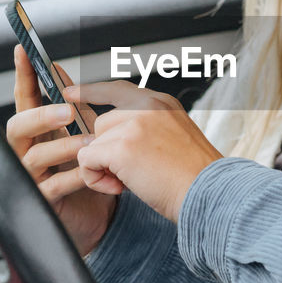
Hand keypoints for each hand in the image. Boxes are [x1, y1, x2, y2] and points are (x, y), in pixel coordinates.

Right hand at [4, 45, 114, 255]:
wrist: (99, 216)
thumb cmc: (88, 172)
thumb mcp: (82, 133)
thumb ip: (74, 107)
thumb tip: (65, 73)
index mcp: (38, 131)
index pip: (25, 97)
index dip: (23, 75)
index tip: (24, 51)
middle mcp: (28, 151)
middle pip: (17, 127)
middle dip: (40, 115)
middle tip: (66, 110)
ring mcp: (32, 176)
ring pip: (33, 156)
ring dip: (62, 146)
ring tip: (88, 143)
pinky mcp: (43, 201)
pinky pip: (51, 187)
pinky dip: (72, 177)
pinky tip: (89, 173)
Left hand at [63, 80, 223, 222]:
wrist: (210, 193)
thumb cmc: (195, 177)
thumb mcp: (174, 139)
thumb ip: (146, 130)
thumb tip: (111, 139)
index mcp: (162, 103)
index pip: (118, 89)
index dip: (92, 91)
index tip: (71, 92)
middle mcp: (148, 107)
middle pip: (102, 122)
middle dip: (107, 150)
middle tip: (130, 173)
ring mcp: (135, 124)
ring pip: (93, 142)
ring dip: (104, 166)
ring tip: (130, 181)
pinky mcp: (122, 146)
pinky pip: (87, 160)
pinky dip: (97, 179)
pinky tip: (120, 187)